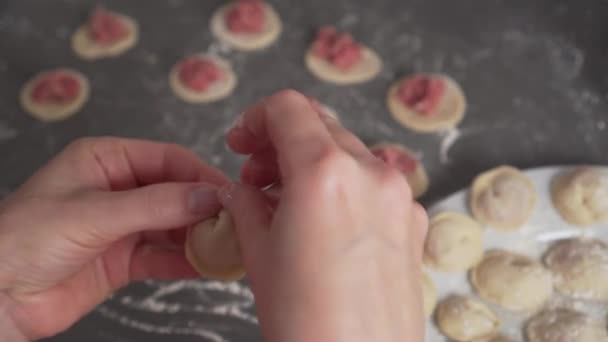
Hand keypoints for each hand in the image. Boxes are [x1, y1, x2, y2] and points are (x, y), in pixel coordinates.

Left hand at [0, 137, 228, 339]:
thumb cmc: (25, 238)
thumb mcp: (95, 212)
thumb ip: (156, 204)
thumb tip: (210, 196)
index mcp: (107, 160)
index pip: (168, 159)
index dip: (201, 175)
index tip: (230, 194)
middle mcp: (119, 190)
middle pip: (176, 193)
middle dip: (204, 209)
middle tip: (236, 224)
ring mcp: (122, 227)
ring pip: (173, 227)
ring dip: (200, 237)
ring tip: (230, 246)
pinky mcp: (123, 261)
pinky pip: (163, 258)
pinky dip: (186, 262)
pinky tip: (209, 267)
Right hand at [222, 90, 427, 341]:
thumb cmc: (304, 321)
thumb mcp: (258, 253)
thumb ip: (246, 203)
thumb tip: (244, 188)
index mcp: (324, 172)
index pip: (288, 109)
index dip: (256, 118)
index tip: (243, 142)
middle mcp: (371, 173)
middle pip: (320, 126)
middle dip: (281, 142)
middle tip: (256, 174)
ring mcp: (399, 196)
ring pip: (349, 153)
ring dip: (312, 163)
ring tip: (286, 201)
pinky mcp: (414, 222)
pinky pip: (373, 185)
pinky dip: (344, 187)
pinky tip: (325, 222)